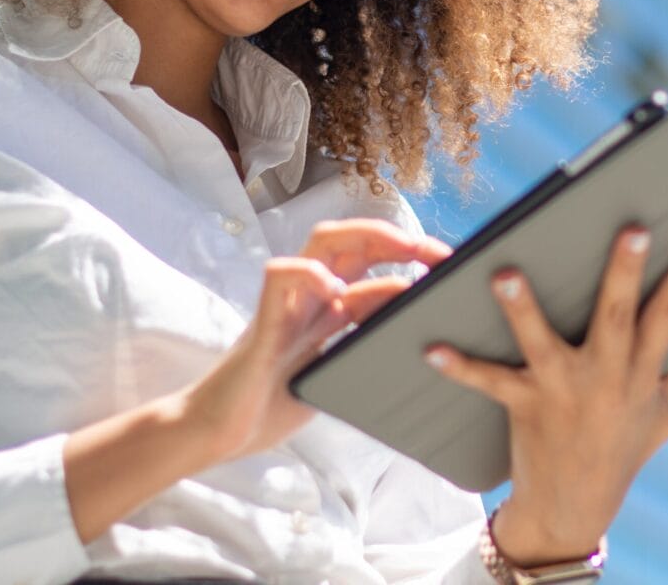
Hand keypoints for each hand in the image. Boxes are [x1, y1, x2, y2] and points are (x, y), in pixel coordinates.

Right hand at [181, 218, 453, 464]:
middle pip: (349, 240)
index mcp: (326, 310)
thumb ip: (364, 350)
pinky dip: (309, 273)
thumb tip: (422, 344)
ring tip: (402, 248)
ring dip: (364, 237)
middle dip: (394, 235)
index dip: (409, 258)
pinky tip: (335, 290)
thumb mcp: (334, 375)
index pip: (370, 265)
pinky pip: (279, 275)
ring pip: (319, 243)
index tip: (449, 265)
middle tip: (435, 250)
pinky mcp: (262, 321)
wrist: (218, 432)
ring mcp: (284, 304)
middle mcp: (307, 298)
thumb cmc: (271, 406)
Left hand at [425, 224, 667, 565]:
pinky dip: (460, 367)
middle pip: (617, 317)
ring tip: (504, 274)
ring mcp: (563, 391)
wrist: (574, 509)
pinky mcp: (525, 405)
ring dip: (523, 309)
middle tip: (632, 229)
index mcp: (643, 372)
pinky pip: (489, 383)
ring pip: (543, 343)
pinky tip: (432, 349)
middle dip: (625, 273)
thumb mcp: (667, 413)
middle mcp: (607, 378)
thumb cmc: (622, 447)